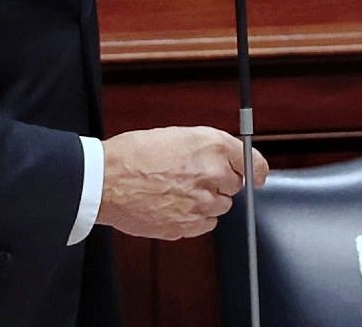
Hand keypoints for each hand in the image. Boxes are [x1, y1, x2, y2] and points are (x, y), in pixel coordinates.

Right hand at [96, 126, 269, 239]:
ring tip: (178, 190)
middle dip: (220, 182)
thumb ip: (208, 148)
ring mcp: (202, 204)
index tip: (255, 173)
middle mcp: (213, 175)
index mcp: (212, 147)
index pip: (255, 163)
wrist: (105, 180)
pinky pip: (204, 224)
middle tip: (193, 176)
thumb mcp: (175, 135)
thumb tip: (227, 160)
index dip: (255, 169)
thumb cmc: (133, 154)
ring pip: (220, 207)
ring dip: (207, 200)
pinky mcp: (189, 226)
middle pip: (236, 186)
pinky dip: (195, 217)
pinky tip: (173, 204)